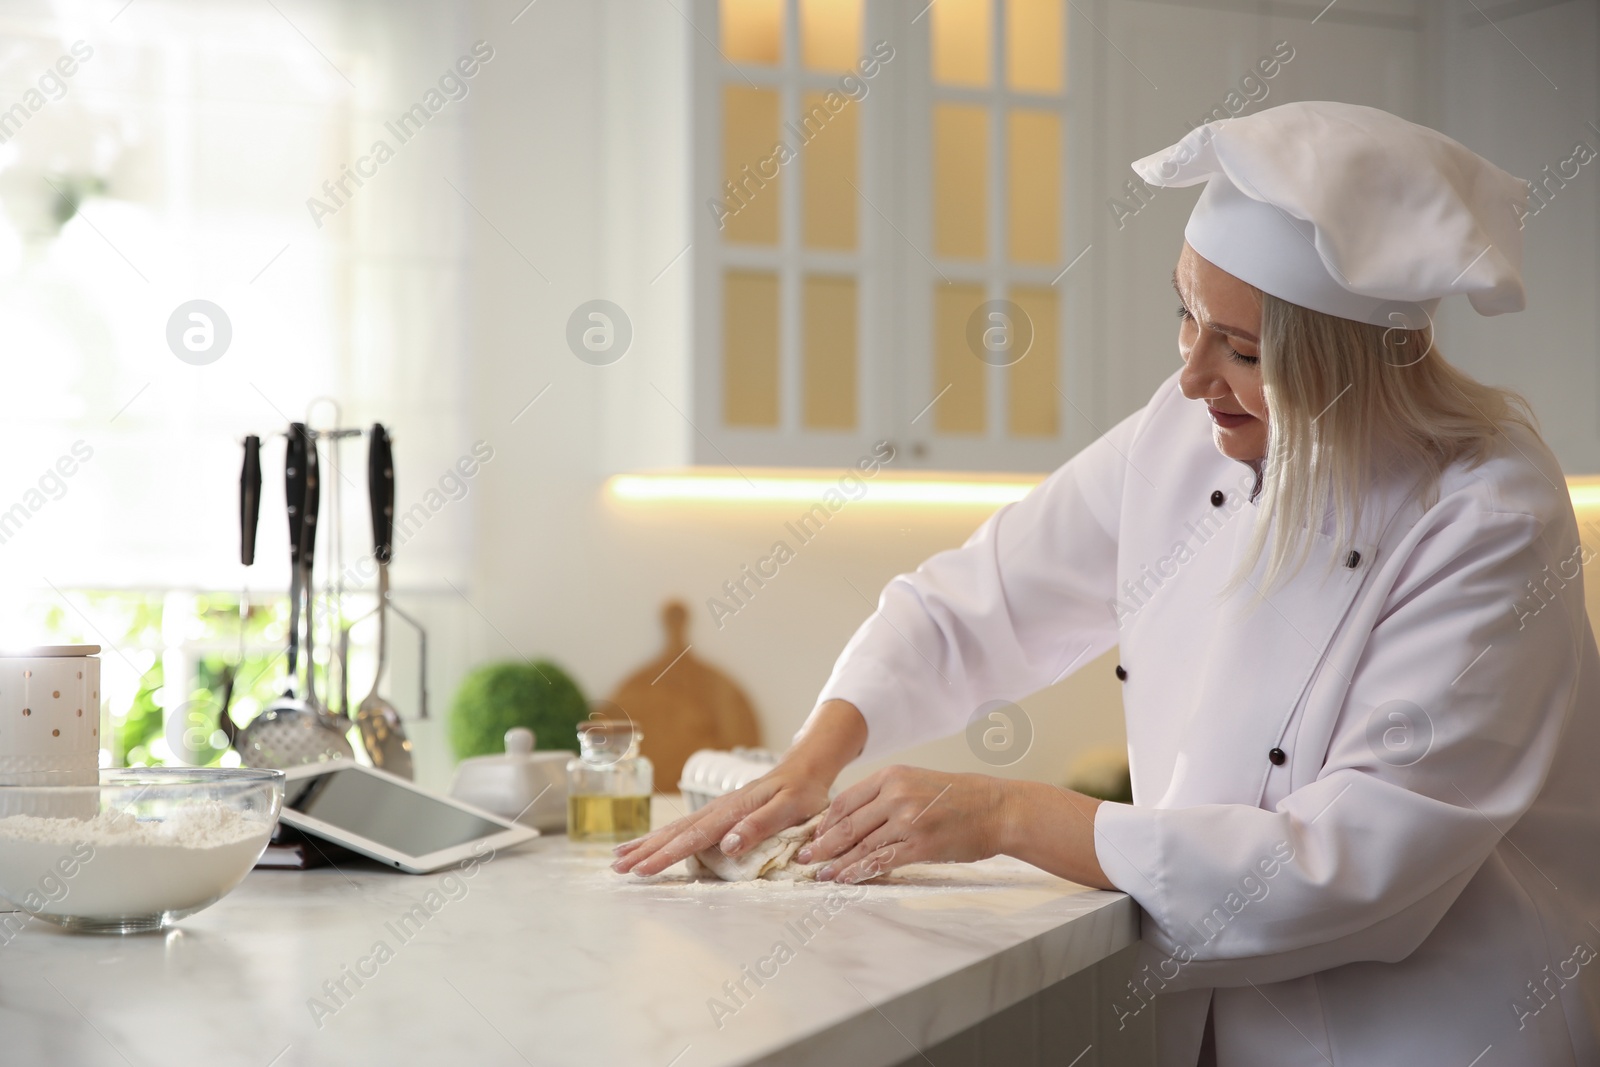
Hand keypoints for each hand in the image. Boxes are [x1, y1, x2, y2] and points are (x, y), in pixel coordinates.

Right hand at [610, 763, 830, 876]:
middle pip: (674, 833)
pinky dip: (661, 838)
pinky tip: (648, 845)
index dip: (666, 855)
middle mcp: (717, 810)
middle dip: (644, 851)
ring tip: (618, 857)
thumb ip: (760, 826)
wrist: (804, 769)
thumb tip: (728, 845)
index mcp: (732, 811)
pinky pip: (684, 829)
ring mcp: (715, 811)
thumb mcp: (790, 808)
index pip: (693, 837)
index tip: (642, 869)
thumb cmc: (802, 792)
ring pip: (674, 830)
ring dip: (646, 844)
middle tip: (616, 868)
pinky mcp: (717, 814)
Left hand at [798, 766, 1006, 883]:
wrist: (998, 809)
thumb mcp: (917, 781)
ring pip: (862, 845)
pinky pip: (882, 861)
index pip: (846, 800)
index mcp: (892, 775)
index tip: (814, 837)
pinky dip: (861, 872)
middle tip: (805, 859)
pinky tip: (848, 879)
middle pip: (848, 824)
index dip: (826, 822)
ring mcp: (908, 819)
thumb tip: (854, 818)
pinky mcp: (921, 845)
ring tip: (822, 875)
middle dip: (823, 845)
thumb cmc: (959, 797)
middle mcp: (896, 794)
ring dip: (838, 864)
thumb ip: (887, 794)